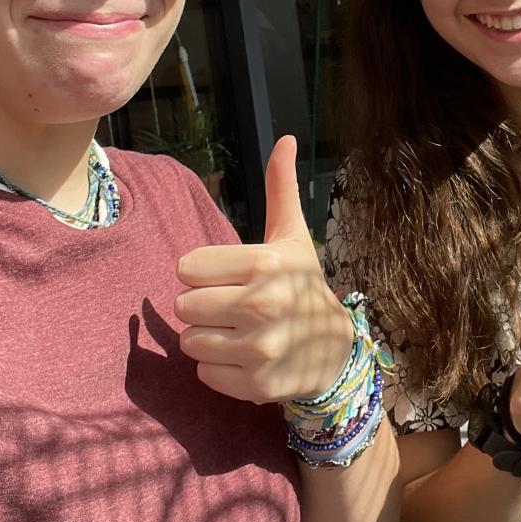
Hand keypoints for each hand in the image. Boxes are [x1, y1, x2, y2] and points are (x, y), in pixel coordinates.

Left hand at [174, 136, 353, 403]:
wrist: (337, 353)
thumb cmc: (303, 286)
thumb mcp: (293, 237)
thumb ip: (280, 188)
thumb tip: (286, 137)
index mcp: (264, 263)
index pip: (187, 266)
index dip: (204, 273)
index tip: (230, 278)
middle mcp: (262, 305)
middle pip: (183, 305)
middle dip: (204, 306)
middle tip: (233, 307)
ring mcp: (259, 347)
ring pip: (189, 341)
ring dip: (208, 338)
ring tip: (238, 333)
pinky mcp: (256, 384)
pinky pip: (203, 374)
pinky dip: (218, 369)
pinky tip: (245, 358)